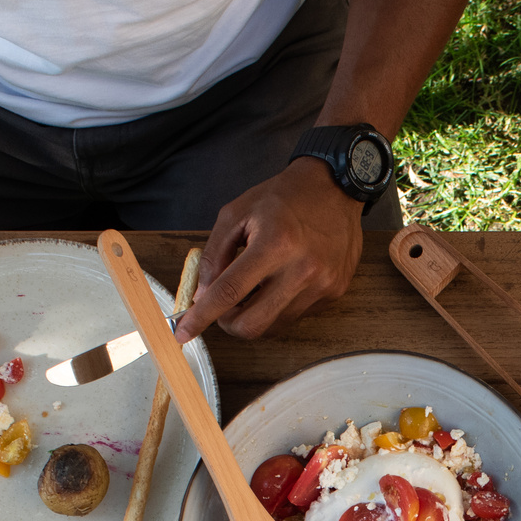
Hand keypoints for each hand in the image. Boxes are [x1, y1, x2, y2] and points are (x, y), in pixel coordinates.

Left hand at [174, 164, 364, 342]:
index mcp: (275, 244)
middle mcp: (301, 269)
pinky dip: (278, 306)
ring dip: (255, 313)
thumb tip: (202, 294)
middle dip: (229, 323)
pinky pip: (294, 315)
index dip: (202, 316)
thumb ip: (215, 255)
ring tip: (256, 286)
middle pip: (253, 324)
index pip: (230, 292)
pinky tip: (281, 280)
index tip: (184, 332)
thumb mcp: (237, 213)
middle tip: (223, 308)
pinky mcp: (333, 293)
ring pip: (273, 325)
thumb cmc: (284, 197)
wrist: (335, 189)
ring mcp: (321, 285)